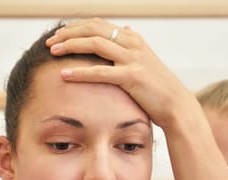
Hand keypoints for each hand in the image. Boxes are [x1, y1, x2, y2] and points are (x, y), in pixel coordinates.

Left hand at [45, 18, 197, 130]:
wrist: (177, 106)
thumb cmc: (158, 88)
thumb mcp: (146, 60)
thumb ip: (133, 45)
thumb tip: (126, 28)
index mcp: (133, 38)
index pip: (98, 24)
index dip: (76, 27)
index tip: (59, 34)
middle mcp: (132, 43)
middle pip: (93, 29)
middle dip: (68, 33)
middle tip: (50, 41)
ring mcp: (133, 59)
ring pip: (95, 44)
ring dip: (70, 45)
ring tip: (52, 51)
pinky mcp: (132, 77)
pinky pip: (100, 72)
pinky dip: (80, 72)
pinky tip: (64, 74)